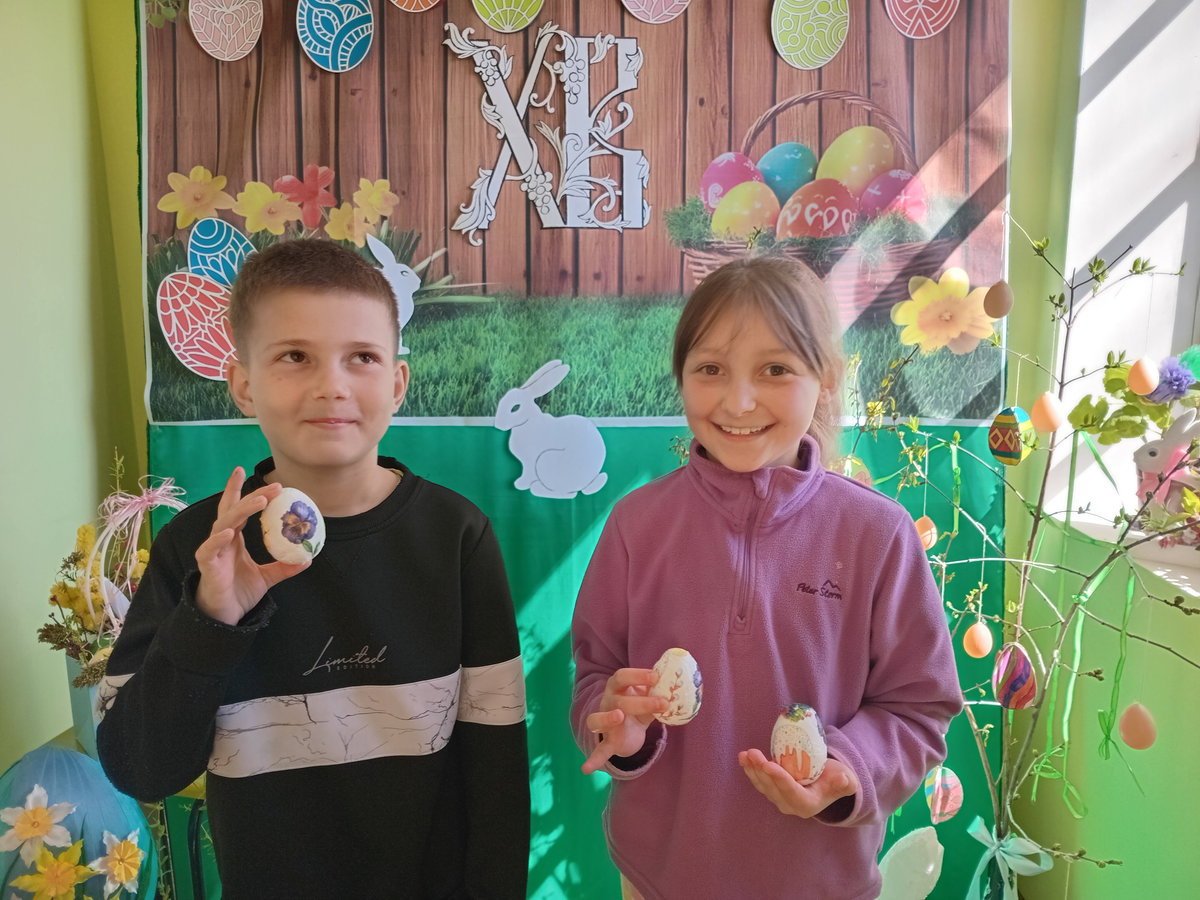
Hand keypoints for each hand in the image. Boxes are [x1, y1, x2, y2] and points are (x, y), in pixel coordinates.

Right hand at [194, 467, 309, 625]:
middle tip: (274, 486)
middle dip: (252, 495)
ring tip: (260, 501)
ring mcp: (213, 551)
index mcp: (234, 538)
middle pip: (234, 510)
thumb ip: (284, 567)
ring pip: (224, 523)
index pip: (235, 508)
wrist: (223, 617)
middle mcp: (222, 539)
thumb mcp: (267, 578)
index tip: (242, 468)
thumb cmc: (239, 593)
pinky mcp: (207, 565)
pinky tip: (230, 531)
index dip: (237, 489)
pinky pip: (210, 549)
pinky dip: (219, 539)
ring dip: (242, 510)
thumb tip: (308, 559)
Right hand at [580, 668, 667, 774]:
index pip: (622, 676)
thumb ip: (657, 693)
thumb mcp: (647, 698)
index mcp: (616, 688)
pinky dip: (593, 760)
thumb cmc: (638, 706)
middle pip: (619, 700)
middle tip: (664, 703)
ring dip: (607, 717)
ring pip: (599, 719)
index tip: (656, 676)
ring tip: (619, 716)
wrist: (628, 730)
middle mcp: (607, 703)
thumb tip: (675, 686)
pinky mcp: (608, 743)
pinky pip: (598, 751)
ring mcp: (604, 723)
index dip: (638, 675)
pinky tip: (587, 768)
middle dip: (642, 702)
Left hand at [738, 749, 858, 818]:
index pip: (791, 792)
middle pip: (772, 788)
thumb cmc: (837, 779)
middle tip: (753, 754)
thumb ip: (845, 782)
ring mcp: (779, 798)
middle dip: (761, 771)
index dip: (779, 779)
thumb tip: (842, 779)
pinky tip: (744, 758)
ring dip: (752, 770)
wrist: (828, 782)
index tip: (769, 765)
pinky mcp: (772, 790)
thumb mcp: (846, 780)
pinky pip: (759, 781)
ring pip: (763, 785)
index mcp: (807, 805)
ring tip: (746, 755)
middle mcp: (790, 805)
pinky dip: (751, 770)